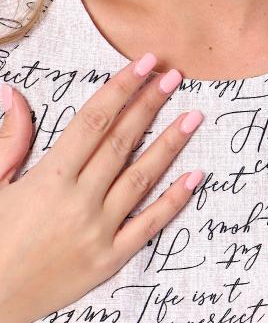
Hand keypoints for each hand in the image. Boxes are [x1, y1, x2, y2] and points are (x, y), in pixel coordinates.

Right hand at [0, 55, 204, 322]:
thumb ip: (9, 139)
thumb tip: (14, 93)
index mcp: (49, 177)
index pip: (94, 122)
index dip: (122, 89)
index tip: (145, 65)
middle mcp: (80, 200)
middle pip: (122, 142)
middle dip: (150, 105)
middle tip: (175, 77)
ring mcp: (100, 230)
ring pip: (142, 178)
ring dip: (170, 144)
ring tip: (192, 118)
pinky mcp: (111, 258)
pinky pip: (150, 225)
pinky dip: (174, 199)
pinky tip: (195, 176)